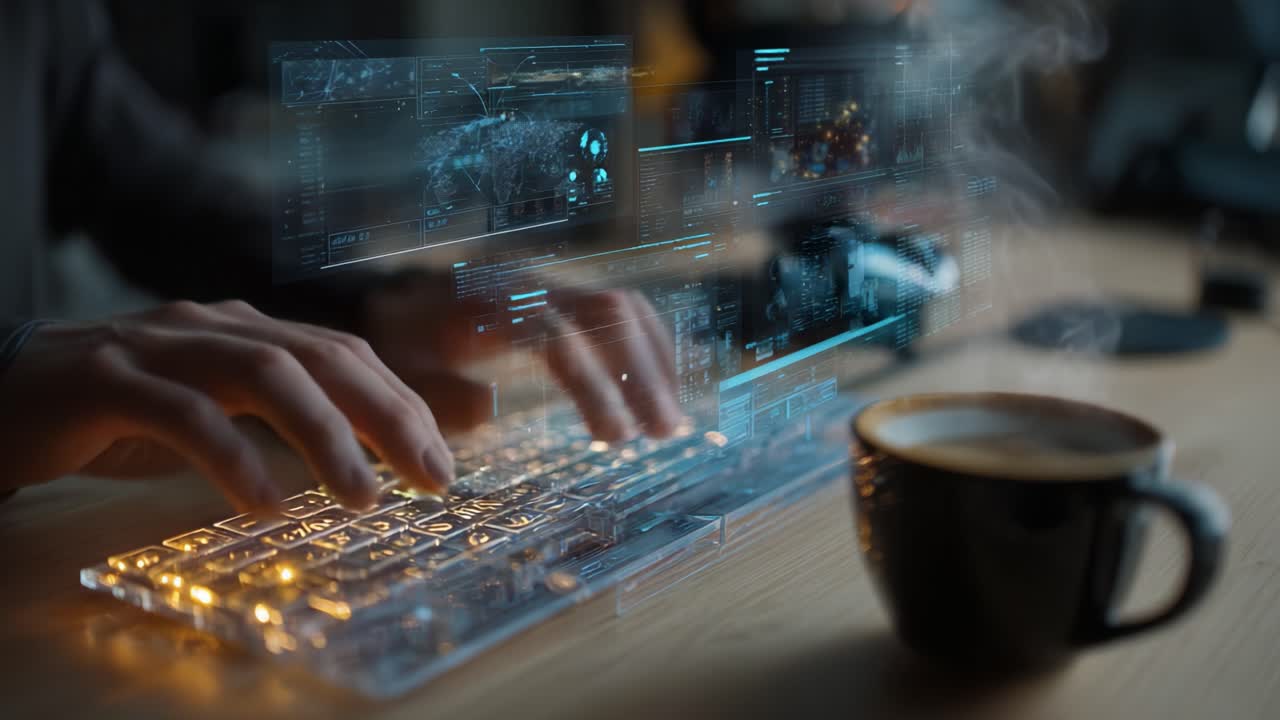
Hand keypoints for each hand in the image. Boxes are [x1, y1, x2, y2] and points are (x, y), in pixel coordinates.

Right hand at [0, 301, 453, 511]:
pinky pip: (182, 414)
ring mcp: (159, 346)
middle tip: (431, 477)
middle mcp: (213, 326)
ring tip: (362, 496)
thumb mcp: (219, 410)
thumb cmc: (120, 410)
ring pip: (263, 374)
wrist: (2, 391)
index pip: (345, 354)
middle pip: (322, 356)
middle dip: (388, 417)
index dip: (402, 403)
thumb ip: (288, 419)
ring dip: (324, 436)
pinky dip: (231, 457)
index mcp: (245, 330)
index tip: (444, 460)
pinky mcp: (106, 380)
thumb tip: (373, 452)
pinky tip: (262, 503)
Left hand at [364, 284, 684, 441]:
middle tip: (664, 432)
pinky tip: (658, 391)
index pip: (558, 337)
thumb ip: (439, 396)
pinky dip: (647, 346)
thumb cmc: (395, 352)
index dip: (593, 386)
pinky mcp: (561, 294)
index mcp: (486, 306)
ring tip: (670, 422)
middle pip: (607, 312)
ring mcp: (549, 284)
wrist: (389, 301)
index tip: (616, 437)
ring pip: (622, 306)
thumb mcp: (399, 379)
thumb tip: (492, 406)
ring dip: (655, 361)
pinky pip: (618, 308)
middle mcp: (527, 285)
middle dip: (643, 372)